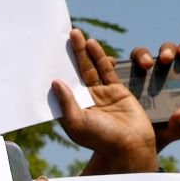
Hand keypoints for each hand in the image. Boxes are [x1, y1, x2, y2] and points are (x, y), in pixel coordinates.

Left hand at [53, 29, 179, 171]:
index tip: (48, 55)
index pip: (62, 86)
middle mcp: (86, 101)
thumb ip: (66, 102)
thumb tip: (55, 82)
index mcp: (73, 110)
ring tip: (76, 35)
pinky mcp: (118, 91)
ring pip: (90, 68)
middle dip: (70, 55)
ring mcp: (102, 95)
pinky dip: (99, 57)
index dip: (57, 71)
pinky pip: (106, 70)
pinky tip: (92, 45)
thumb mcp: (78, 122)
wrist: (130, 145)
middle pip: (76, 73)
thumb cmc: (101, 139)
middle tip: (64, 36)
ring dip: (83, 52)